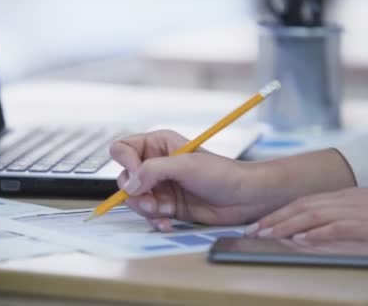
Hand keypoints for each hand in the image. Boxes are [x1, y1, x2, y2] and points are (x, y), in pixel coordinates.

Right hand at [110, 130, 287, 231]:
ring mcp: (160, 186)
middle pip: (124, 177)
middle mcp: (156, 164)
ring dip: (146, 208)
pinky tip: (168, 222)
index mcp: (158, 144)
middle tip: (152, 201)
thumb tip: (129, 184)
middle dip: (136, 192)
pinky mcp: (167, 205)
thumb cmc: (222, 174)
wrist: (245, 198)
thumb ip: (154, 170)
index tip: (137, 178)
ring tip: (165, 211)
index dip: (126, 164)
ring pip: (134, 199)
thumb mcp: (186, 166)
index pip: (123, 149)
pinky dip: (155, 220)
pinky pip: (148, 214)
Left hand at [253, 187, 367, 242]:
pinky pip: (336, 228)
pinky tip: (300, 240)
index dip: (276, 214)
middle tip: (251, 232)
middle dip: (272, 220)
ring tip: (265, 236)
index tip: (257, 224)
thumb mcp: (360, 206)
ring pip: (311, 216)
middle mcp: (341, 201)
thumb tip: (310, 228)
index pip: (300, 203)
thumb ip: (336, 213)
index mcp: (339, 196)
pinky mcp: (365, 224)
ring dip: (285, 226)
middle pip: (299, 208)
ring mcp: (352, 211)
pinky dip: (317, 234)